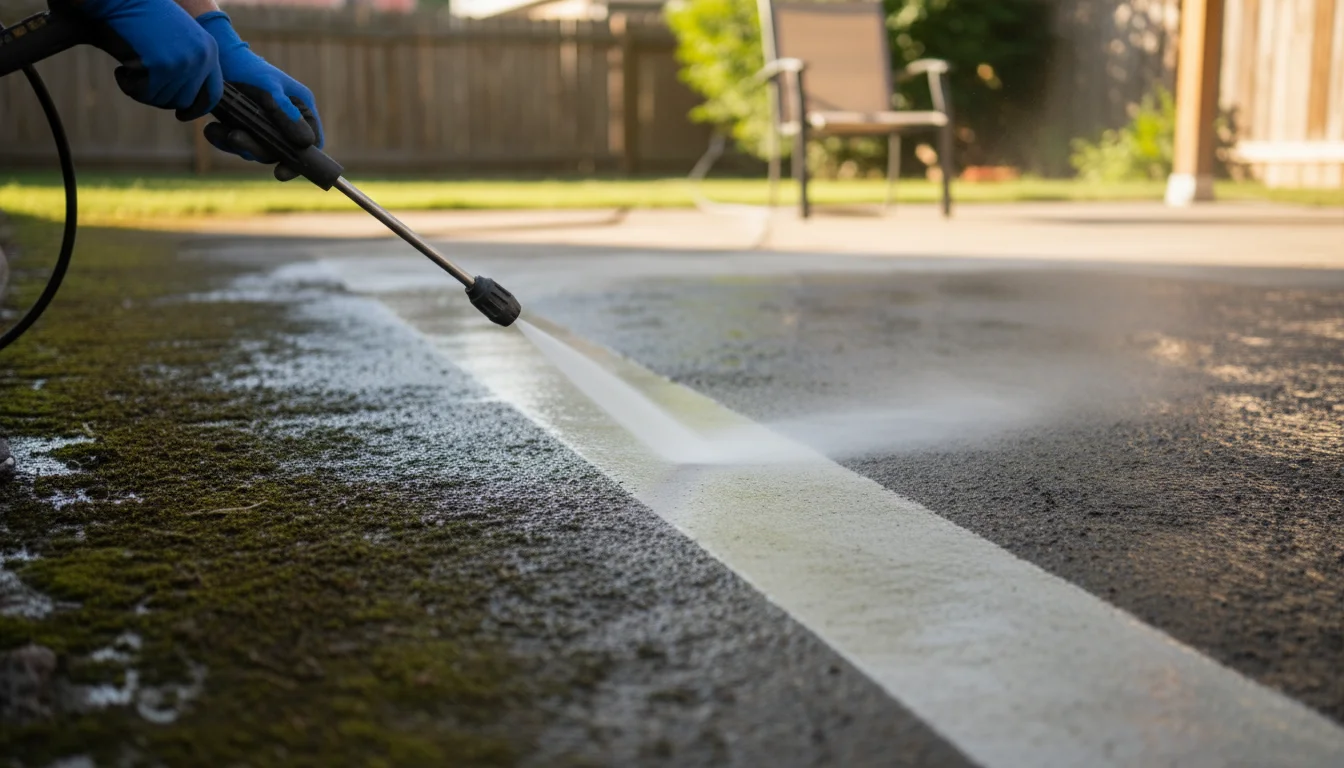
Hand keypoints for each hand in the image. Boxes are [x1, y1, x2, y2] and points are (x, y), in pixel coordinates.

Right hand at [78, 0, 222, 119]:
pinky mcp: (163, 66)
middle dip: (161, 97)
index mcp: (209, 50)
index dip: (196, 109)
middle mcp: (202, 57)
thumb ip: (188, 65)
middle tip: (140, 82)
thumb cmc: (143, 17)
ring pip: (164, 99)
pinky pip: (146, 94)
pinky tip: (121, 68)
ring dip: (143, 90)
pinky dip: (128, 85)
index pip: (213, 94)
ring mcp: (184, 62)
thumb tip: (187, 101)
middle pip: (185, 101)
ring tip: (130, 67)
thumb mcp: (178, 40)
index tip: (182, 115)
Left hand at [197, 11, 322, 181]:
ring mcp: (265, 127)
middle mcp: (287, 122)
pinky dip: (224, 140)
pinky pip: (238, 145)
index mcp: (302, 110)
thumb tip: (307, 143)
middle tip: (235, 137)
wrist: (218, 58)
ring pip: (257, 150)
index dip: (301, 161)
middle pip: (281, 151)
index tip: (282, 172)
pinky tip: (211, 129)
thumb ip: (287, 116)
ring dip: (237, 144)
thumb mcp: (270, 90)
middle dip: (257, 149)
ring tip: (220, 129)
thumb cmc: (249, 69)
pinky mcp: (245, 128)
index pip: (312, 143)